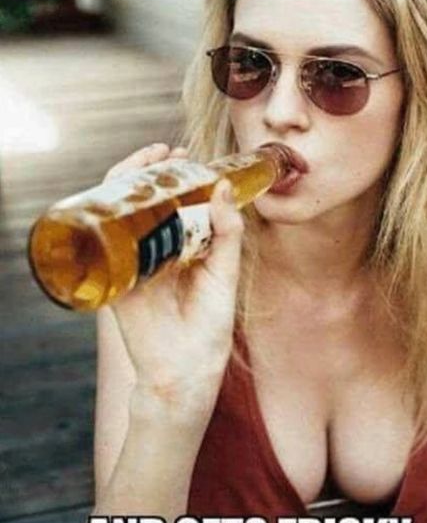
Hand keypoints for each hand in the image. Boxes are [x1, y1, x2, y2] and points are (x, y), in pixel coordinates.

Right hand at [102, 143, 243, 423]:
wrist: (184, 370)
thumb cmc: (209, 327)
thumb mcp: (224, 274)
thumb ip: (227, 235)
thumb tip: (225, 189)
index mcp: (182, 249)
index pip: (174, 203)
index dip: (177, 177)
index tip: (187, 154)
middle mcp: (156, 251)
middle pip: (146, 202)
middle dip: (151, 172)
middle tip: (164, 152)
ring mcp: (134, 262)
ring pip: (123, 213)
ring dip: (128, 183)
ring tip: (145, 162)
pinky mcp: (115, 278)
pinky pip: (104, 241)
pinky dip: (105, 213)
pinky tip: (116, 193)